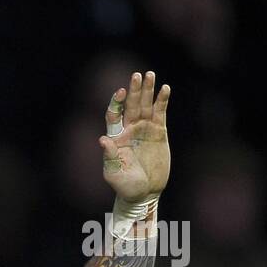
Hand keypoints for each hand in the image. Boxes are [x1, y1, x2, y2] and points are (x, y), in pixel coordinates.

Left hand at [100, 71, 170, 200]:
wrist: (144, 192)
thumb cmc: (125, 185)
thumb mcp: (114, 173)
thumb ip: (109, 156)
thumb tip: (102, 140)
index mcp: (115, 138)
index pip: (114, 116)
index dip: (116, 103)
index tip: (120, 92)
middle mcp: (129, 130)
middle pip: (130, 106)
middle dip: (134, 90)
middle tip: (137, 75)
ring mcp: (144, 129)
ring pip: (145, 106)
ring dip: (148, 91)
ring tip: (150, 75)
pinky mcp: (158, 132)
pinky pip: (160, 113)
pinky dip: (162, 101)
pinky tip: (165, 89)